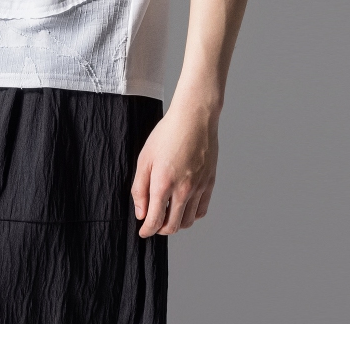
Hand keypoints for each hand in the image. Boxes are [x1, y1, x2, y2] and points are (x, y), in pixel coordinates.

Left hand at [131, 101, 218, 235]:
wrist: (194, 118)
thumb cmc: (167, 134)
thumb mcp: (145, 159)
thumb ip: (140, 189)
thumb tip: (141, 213)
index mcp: (163, 184)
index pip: (155, 220)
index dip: (147, 230)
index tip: (143, 231)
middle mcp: (183, 190)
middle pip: (172, 226)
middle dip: (160, 229)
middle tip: (153, 223)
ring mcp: (198, 188)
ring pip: (188, 221)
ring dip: (176, 223)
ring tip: (168, 214)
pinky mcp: (209, 183)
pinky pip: (201, 210)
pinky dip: (192, 215)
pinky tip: (184, 207)